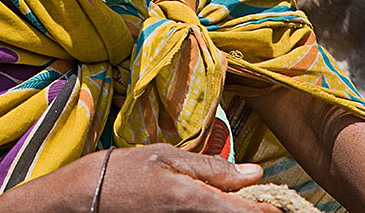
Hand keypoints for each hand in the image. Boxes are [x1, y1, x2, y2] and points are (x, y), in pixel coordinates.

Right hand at [94, 144, 281, 212]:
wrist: (85, 198)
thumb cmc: (124, 172)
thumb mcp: (168, 157)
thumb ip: (212, 167)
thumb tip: (253, 172)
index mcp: (195, 200)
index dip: (268, 209)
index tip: (279, 202)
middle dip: (248, 207)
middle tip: (249, 192)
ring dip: (229, 208)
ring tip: (225, 193)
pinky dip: (210, 211)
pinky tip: (205, 201)